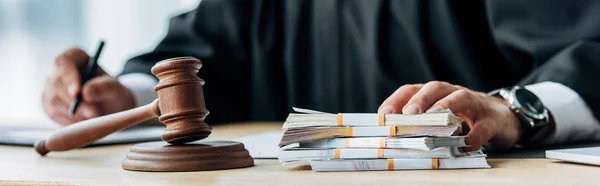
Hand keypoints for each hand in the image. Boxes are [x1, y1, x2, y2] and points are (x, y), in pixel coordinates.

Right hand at [42, 48, 135, 125]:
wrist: (110, 108)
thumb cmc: (112, 93)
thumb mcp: (116, 88)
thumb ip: (104, 87)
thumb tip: (86, 92)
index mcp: (75, 57)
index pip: (64, 61)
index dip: (68, 76)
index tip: (77, 92)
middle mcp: (58, 71)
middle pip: (56, 84)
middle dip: (74, 102)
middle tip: (92, 113)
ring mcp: (50, 89)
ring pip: (54, 101)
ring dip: (75, 113)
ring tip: (94, 117)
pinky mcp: (49, 106)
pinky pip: (54, 115)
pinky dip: (70, 121)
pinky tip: (84, 121)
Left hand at [378, 81, 521, 150]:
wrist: (503, 118)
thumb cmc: (463, 118)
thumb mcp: (440, 118)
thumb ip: (419, 124)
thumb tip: (391, 138)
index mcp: (436, 93)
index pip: (412, 90)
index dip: (397, 100)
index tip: (384, 115)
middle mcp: (453, 93)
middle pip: (435, 88)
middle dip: (420, 99)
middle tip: (408, 113)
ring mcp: (474, 104)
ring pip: (460, 98)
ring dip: (446, 107)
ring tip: (434, 118)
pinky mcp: (492, 120)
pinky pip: (483, 126)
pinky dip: (474, 136)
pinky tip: (464, 146)